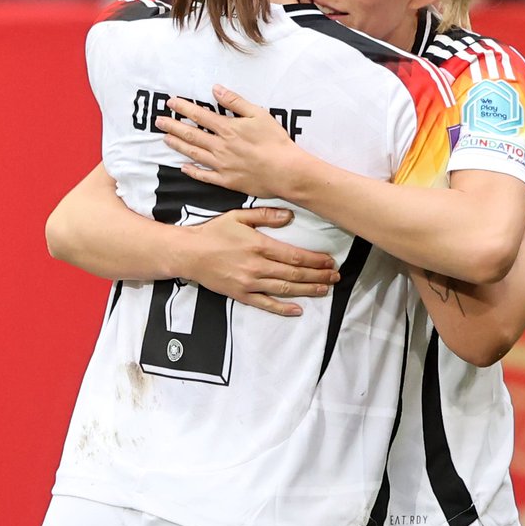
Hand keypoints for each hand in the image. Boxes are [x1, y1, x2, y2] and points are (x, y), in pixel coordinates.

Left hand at [161, 86, 306, 198]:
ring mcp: (222, 165)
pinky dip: (192, 172)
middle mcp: (220, 147)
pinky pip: (205, 176)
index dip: (183, 108)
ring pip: (194, 154)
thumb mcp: (258, 114)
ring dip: (178, 145)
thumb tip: (216, 89)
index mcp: (228, 129)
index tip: (170, 102)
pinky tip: (183, 168)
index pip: (199, 115)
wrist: (285, 171)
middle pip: (191, 135)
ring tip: (166, 139)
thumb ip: (235, 102)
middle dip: (173, 126)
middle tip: (159, 121)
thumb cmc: (275, 141)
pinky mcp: (227, 181)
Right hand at [181, 208, 338, 316]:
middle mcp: (257, 266)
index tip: (330, 261)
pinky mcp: (241, 295)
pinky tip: (298, 309)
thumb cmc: (213, 232)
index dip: (316, 260)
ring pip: (285, 288)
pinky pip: (266, 304)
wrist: (189, 253)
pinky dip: (283, 308)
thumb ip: (265, 216)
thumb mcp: (238, 216)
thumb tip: (289, 216)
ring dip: (308, 290)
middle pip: (295, 273)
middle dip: (318, 276)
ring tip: (325, 290)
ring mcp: (249, 283)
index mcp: (259, 245)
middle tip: (335, 277)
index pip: (295, 255)